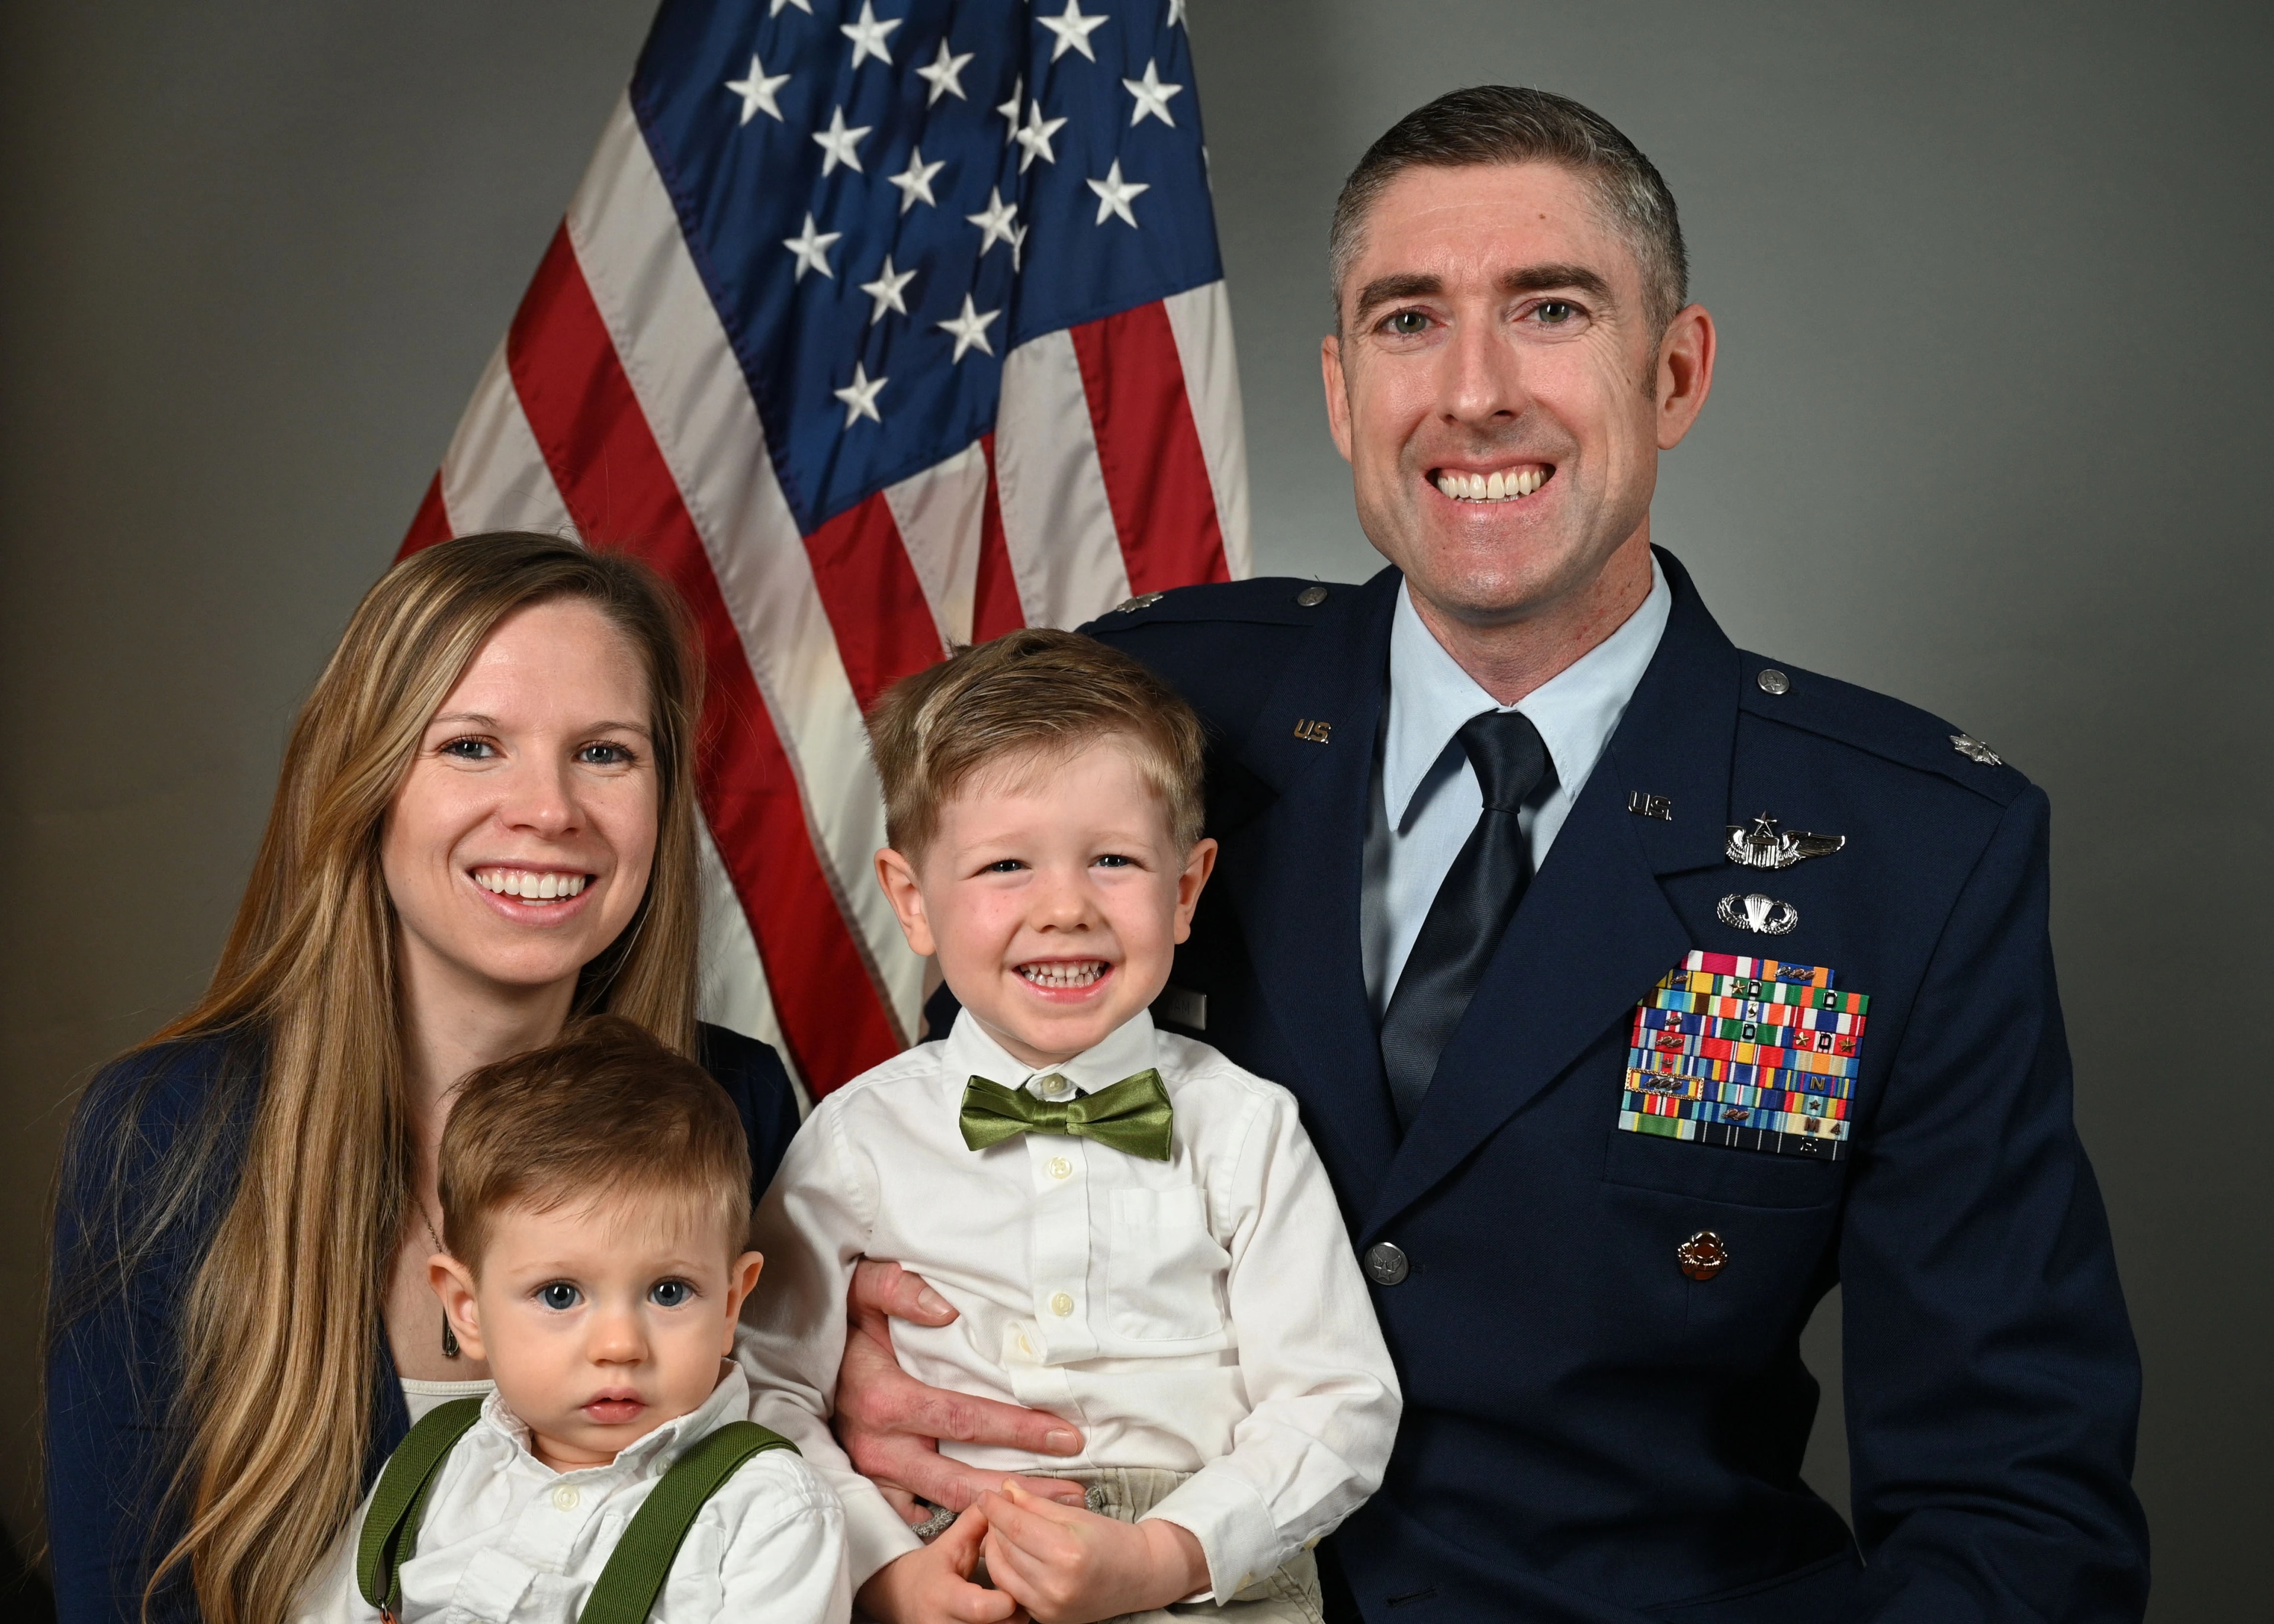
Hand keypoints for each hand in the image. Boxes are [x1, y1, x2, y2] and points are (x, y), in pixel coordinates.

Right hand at [837, 1259, 1087, 1521]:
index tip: (1066, 1435)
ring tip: (1050, 1508)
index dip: (1018, 1430)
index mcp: (886, 1399)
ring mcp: (877, 1472)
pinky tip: (995, 1523)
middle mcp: (881, 1446)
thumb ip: (900, 1289)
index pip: (965, 1420)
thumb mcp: (865, 1288)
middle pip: (962, 1478)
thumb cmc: (846, 1319)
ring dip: (998, 1510)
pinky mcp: (874, 1484)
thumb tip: (945, 1310)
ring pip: (945, 1502)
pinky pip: (917, 1513)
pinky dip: (955, 1521)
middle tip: (1075, 1490)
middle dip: (1020, 1487)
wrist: (801, 1349)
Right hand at [856, 1506, 1024, 1623]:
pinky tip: (1000, 1616)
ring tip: (1010, 1605)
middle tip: (1018, 1595)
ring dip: (1010, 1623)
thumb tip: (1005, 1496)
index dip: (1006, 1600)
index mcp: (944, 1597)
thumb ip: (976, 1522)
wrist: (901, 1600)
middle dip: (1015, 1613)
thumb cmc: (930, 1571)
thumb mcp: (950, 1544)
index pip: (982, 1609)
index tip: (1014, 1587)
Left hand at [976, 1479, 1209, 1623]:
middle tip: (997, 1507)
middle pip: (1005, 1548)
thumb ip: (1036, 1504)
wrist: (1139, 1577)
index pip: (1016, 1525)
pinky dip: (1005, 1571)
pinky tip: (1011, 1554)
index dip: (996, 1507)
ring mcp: (1050, 1606)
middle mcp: (1056, 1584)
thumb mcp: (1076, 1514)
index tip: (987, 1494)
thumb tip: (1006, 1488)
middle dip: (994, 1525)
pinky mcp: (1046, 1618)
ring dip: (994, 1548)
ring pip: (1001, 1572)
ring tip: (1003, 1530)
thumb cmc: (1112, 1540)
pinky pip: (1012, 1590)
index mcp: (1067, 1551)